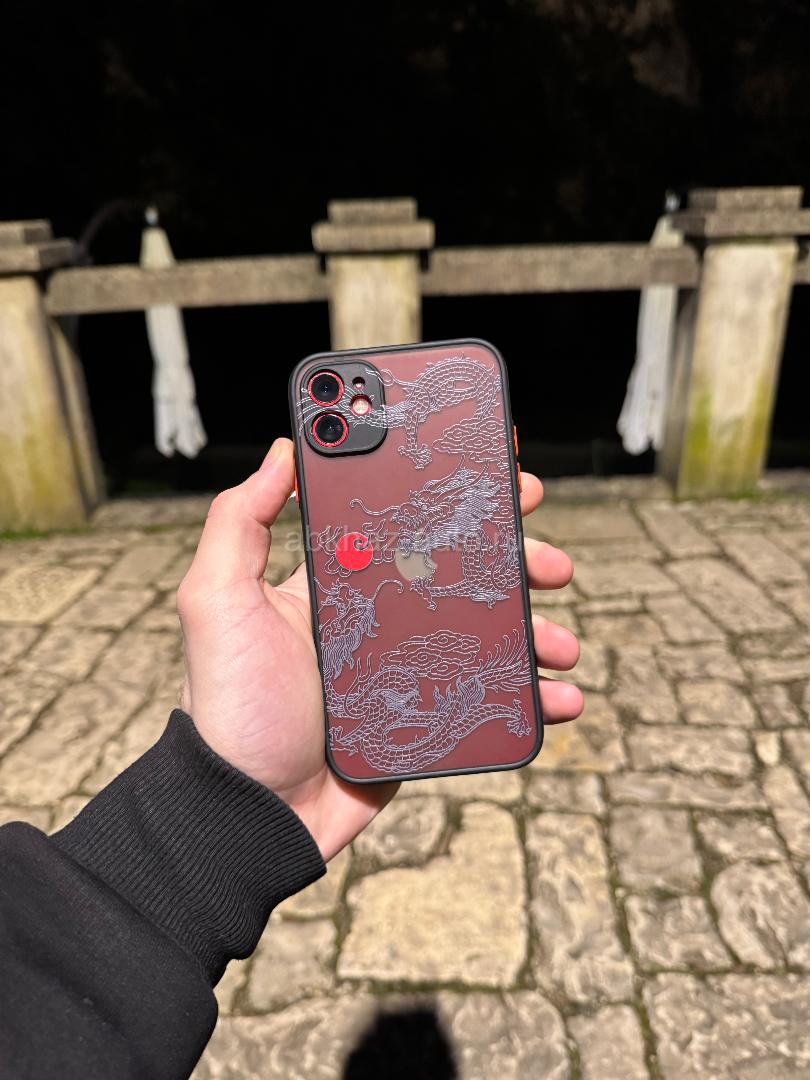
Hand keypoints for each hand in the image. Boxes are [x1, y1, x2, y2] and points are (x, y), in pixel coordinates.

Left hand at [177, 438, 582, 860]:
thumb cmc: (234, 704)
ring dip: (535, 627)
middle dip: (512, 556)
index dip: (450, 495)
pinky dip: (532, 695)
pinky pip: (490, 695)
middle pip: (462, 570)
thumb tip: (283, 451)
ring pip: (489, 632)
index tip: (493, 468)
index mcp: (339, 582)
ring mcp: (408, 666)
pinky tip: (558, 695)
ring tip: (562, 641)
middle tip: (547, 556)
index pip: (402, 522)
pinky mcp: (428, 716)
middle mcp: (379, 617)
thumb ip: (241, 521)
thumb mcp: (217, 599)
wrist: (255, 810)